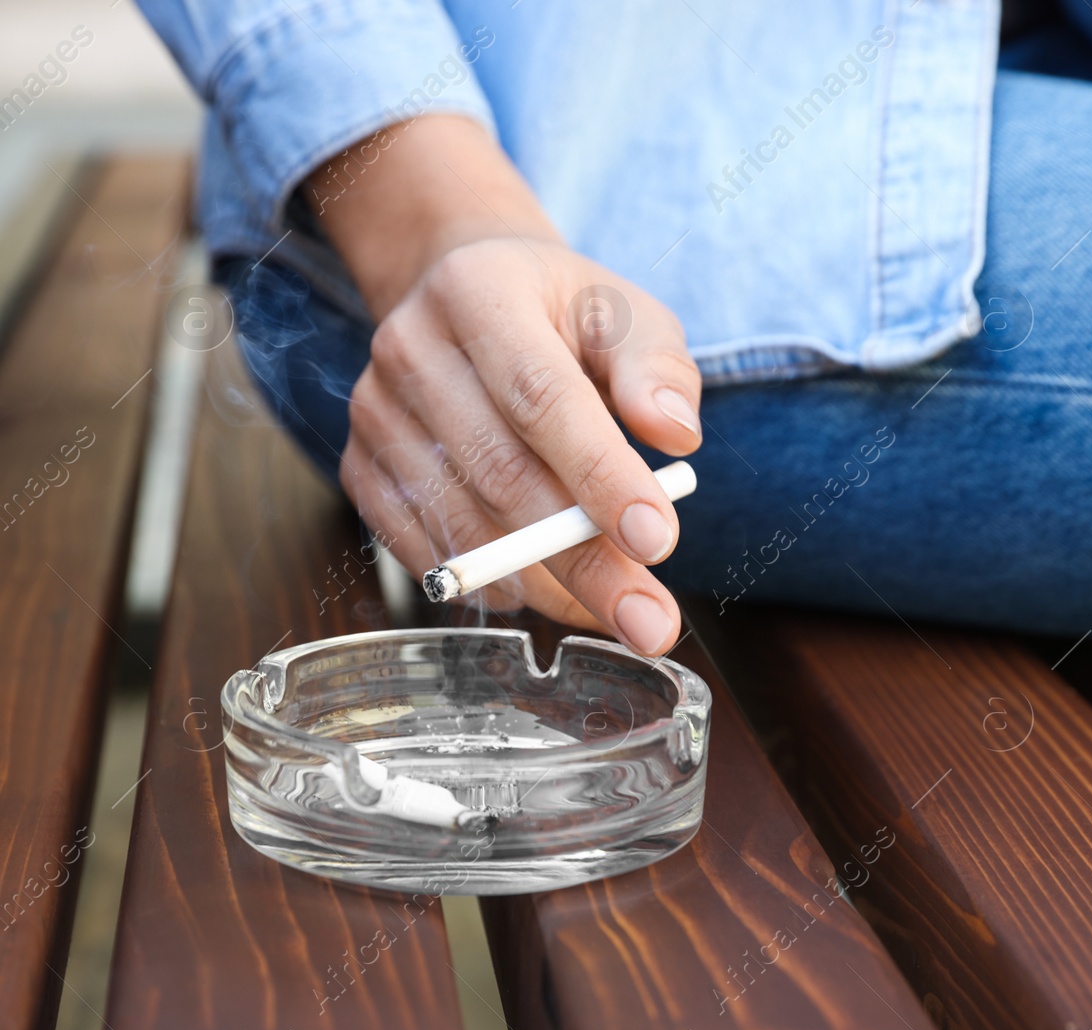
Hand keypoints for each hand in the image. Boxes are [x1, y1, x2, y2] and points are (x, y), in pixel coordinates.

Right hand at [307, 116, 701, 654]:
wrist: (467, 298)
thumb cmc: (562, 314)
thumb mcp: (626, 315)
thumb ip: (658, 369)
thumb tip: (677, 434)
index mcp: (481, 292)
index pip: (542, 397)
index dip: (600, 475)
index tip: (658, 541)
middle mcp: (411, 349)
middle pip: (501, 474)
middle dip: (584, 560)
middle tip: (650, 621)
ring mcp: (375, 413)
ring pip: (462, 524)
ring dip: (547, 584)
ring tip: (618, 608)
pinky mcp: (361, 468)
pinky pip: (425, 548)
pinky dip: (492, 585)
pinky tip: (548, 590)